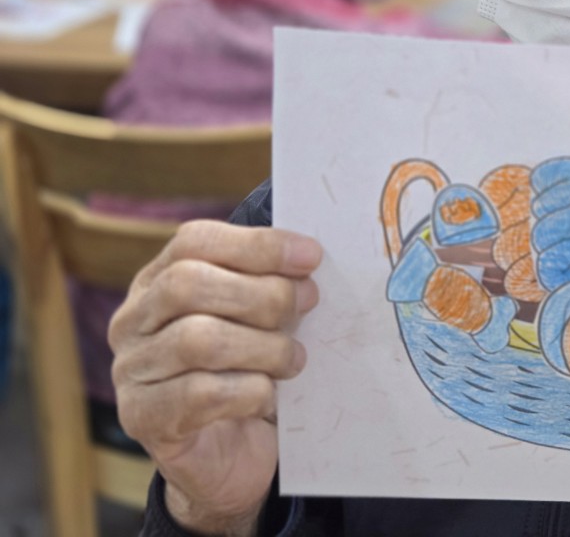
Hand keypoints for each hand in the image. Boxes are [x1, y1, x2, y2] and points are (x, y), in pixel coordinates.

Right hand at [109, 221, 322, 535]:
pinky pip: (201, 394)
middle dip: (262, 294)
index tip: (311, 256)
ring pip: (197, 339)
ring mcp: (131, 371)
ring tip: (292, 359)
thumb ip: (271, 285)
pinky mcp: (143, 419)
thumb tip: (307, 265)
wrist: (228, 456)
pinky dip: (250, 391)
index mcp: (157, 281)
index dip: (256, 243)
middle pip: (187, 284)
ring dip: (263, 346)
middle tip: (307, 305)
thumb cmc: (246, 371)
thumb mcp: (259, 319)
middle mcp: (133, 321)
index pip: (193, 241)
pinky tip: (267, 397)